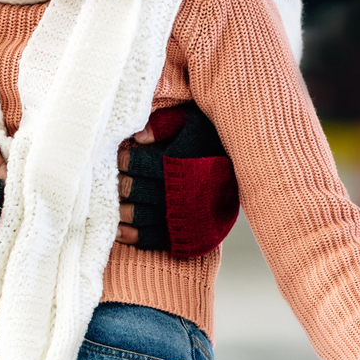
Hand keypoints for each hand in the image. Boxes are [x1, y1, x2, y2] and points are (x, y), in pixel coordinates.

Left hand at [116, 104, 239, 256]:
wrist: (248, 170)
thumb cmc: (213, 139)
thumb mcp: (193, 121)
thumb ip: (164, 124)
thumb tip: (137, 136)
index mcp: (182, 162)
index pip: (141, 163)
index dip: (125, 160)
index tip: (119, 157)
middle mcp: (183, 190)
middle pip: (138, 191)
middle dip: (121, 186)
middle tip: (113, 182)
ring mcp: (186, 214)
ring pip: (143, 216)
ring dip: (122, 213)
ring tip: (111, 208)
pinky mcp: (190, 231)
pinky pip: (156, 238)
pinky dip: (135, 236)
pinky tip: (119, 231)